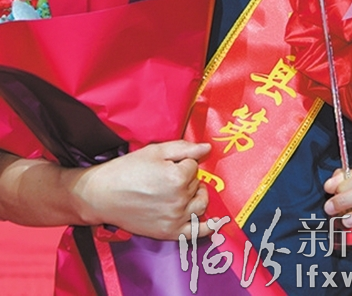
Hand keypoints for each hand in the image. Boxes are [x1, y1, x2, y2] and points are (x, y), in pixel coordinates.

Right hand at [64, 140, 211, 239]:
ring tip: (181, 191)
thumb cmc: (127, 170)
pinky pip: (197, 232)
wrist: (103, 195)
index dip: (181, 162)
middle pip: (197, 183)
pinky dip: (209, 227)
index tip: (165, 165)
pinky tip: (218, 223)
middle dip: (187, 177)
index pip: (193, 165)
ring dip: (196, 195)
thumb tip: (207, 149)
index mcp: (177, 177)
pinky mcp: (170, 233)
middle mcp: (180, 200)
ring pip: (200, 203)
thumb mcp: (155, 151)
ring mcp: (176, 219)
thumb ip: (184, 148)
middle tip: (167, 176)